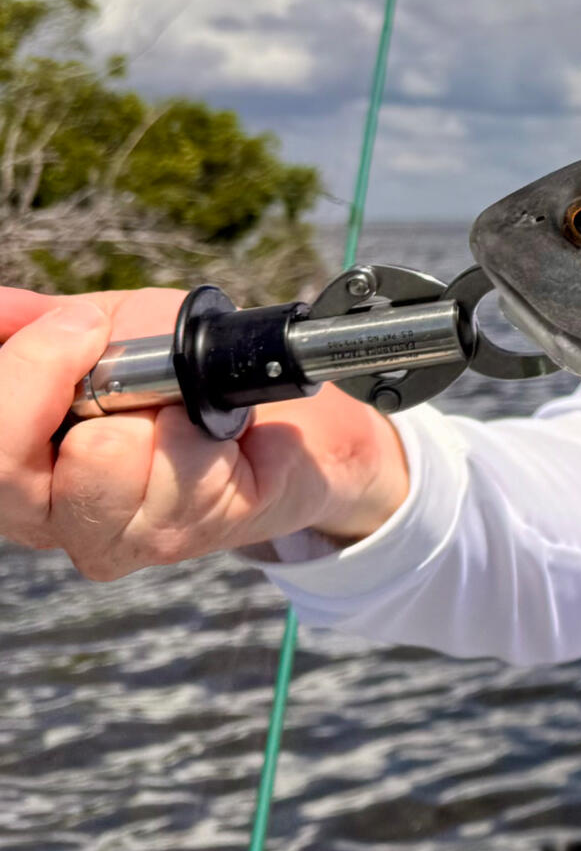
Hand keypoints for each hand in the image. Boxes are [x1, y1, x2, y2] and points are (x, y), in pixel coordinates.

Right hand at [0, 286, 409, 580]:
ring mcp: (108, 538)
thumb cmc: (184, 376)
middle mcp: (43, 514)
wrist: (281, 412)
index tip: (81, 328)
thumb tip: (0, 308)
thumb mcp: (108, 328)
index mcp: (16, 459)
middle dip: (83, 393)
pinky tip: (218, 441)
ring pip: (102, 463)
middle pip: (7, 469)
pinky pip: (182, 474)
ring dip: (157, 415)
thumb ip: (42, 323)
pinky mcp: (178, 542)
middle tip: (143, 369)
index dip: (22, 373)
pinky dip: (208, 435)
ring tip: (183, 414)